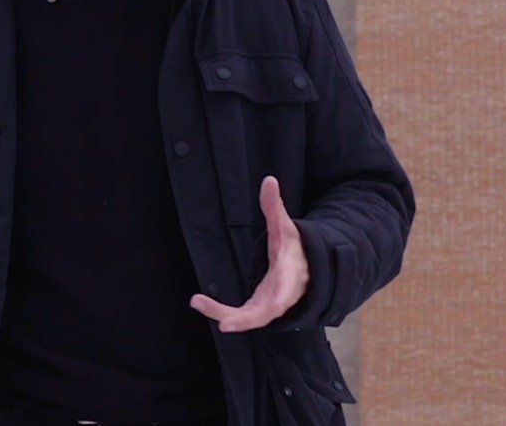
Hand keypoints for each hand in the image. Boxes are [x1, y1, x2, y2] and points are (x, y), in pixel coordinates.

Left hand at [189, 176, 308, 332]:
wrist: (308, 269)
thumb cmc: (295, 247)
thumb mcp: (285, 226)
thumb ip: (274, 206)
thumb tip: (269, 179)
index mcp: (289, 278)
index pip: (283, 295)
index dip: (273, 304)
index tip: (268, 308)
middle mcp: (280, 298)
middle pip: (263, 315)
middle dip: (244, 320)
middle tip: (223, 325)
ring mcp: (269, 307)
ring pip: (248, 319)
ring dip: (223, 315)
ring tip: (197, 301)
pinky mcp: (259, 309)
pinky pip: (240, 316)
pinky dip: (221, 313)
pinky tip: (199, 302)